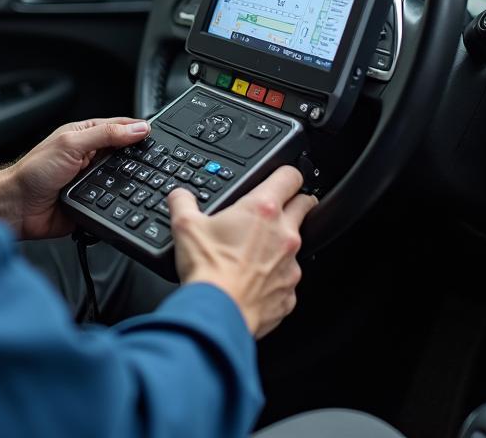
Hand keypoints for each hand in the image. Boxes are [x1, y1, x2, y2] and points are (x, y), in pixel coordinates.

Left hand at [0, 117, 149, 239]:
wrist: (18, 208)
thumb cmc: (34, 171)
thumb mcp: (72, 144)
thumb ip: (106, 135)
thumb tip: (137, 128)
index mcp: (85, 136)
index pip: (119, 128)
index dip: (137, 129)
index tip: (157, 134)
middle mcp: (89, 157)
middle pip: (124, 155)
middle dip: (137, 158)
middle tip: (157, 160)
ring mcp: (91, 181)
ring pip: (121, 181)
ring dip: (128, 183)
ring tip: (144, 183)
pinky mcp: (92, 204)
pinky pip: (112, 203)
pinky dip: (119, 204)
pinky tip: (126, 204)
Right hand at [168, 165, 315, 338]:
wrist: (217, 314)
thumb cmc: (207, 270)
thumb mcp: (185, 225)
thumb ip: (183, 201)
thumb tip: (180, 195)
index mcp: (262, 209)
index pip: (290, 176)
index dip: (287, 173)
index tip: (281, 177)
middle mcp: (284, 234)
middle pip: (305, 205)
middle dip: (296, 203)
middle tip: (278, 209)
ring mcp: (291, 265)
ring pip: (297, 245)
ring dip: (281, 245)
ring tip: (256, 253)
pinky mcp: (290, 293)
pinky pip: (288, 279)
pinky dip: (275, 278)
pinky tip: (255, 282)